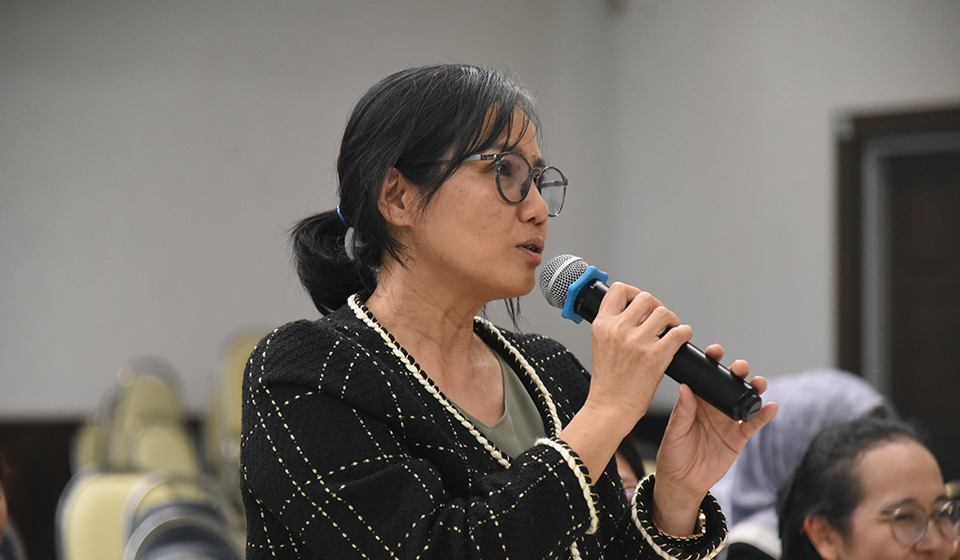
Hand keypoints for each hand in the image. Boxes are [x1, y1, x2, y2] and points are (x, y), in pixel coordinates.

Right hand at [561, 283, 691, 482]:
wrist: (609, 408)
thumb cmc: (607, 383)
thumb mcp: (600, 346)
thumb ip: (613, 328)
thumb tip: (632, 314)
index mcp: (602, 325)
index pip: (618, 290)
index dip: (633, 292)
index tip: (639, 301)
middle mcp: (618, 329)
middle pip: (645, 298)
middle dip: (656, 307)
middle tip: (660, 320)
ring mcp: (637, 342)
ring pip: (664, 313)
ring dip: (672, 320)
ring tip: (671, 332)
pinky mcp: (655, 356)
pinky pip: (679, 333)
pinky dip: (684, 333)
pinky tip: (682, 339)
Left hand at [651, 345, 776, 534]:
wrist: (682, 481)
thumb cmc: (673, 452)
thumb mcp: (674, 431)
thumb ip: (682, 411)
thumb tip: (685, 387)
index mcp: (696, 400)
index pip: (705, 377)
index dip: (711, 362)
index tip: (715, 351)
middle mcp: (714, 406)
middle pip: (729, 384)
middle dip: (736, 372)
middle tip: (740, 367)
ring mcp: (728, 421)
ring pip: (744, 400)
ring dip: (753, 389)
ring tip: (758, 382)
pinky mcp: (738, 437)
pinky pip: (753, 424)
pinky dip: (763, 415)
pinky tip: (770, 407)